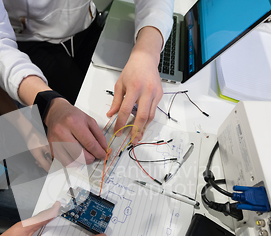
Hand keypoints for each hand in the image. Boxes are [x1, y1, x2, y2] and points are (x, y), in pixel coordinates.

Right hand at [45, 98, 107, 163]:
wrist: (56, 112)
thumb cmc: (73, 116)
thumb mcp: (89, 120)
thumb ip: (99, 135)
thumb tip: (104, 149)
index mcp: (74, 122)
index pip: (89, 143)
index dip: (99, 152)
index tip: (103, 155)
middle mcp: (62, 132)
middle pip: (78, 154)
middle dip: (90, 159)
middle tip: (94, 157)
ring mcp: (54, 140)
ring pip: (70, 160)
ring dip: (80, 162)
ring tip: (85, 156)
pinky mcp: (50, 147)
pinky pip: (63, 161)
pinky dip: (72, 161)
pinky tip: (76, 156)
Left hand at [106, 27, 163, 143]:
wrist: (145, 59)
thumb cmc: (131, 70)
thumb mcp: (120, 84)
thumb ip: (116, 101)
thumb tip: (111, 115)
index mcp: (134, 87)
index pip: (126, 110)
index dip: (121, 123)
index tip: (118, 132)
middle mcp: (147, 91)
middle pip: (142, 115)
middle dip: (137, 130)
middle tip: (133, 141)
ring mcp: (155, 93)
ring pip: (151, 115)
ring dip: (144, 127)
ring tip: (138, 136)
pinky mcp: (160, 95)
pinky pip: (154, 111)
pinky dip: (148, 120)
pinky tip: (143, 125)